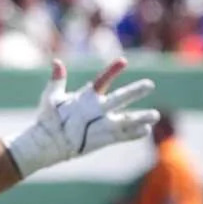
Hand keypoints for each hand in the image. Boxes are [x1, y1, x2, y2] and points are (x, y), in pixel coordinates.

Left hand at [5, 58, 159, 176]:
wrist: (47, 141)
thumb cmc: (48, 119)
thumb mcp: (51, 98)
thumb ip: (56, 82)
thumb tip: (57, 63)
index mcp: (87, 96)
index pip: (103, 81)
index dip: (112, 71)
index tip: (123, 61)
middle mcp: (98, 108)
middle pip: (119, 98)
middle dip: (134, 92)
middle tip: (149, 84)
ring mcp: (102, 123)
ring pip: (125, 118)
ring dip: (140, 117)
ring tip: (155, 115)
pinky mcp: (103, 139)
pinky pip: (121, 136)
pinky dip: (132, 134)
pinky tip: (145, 131)